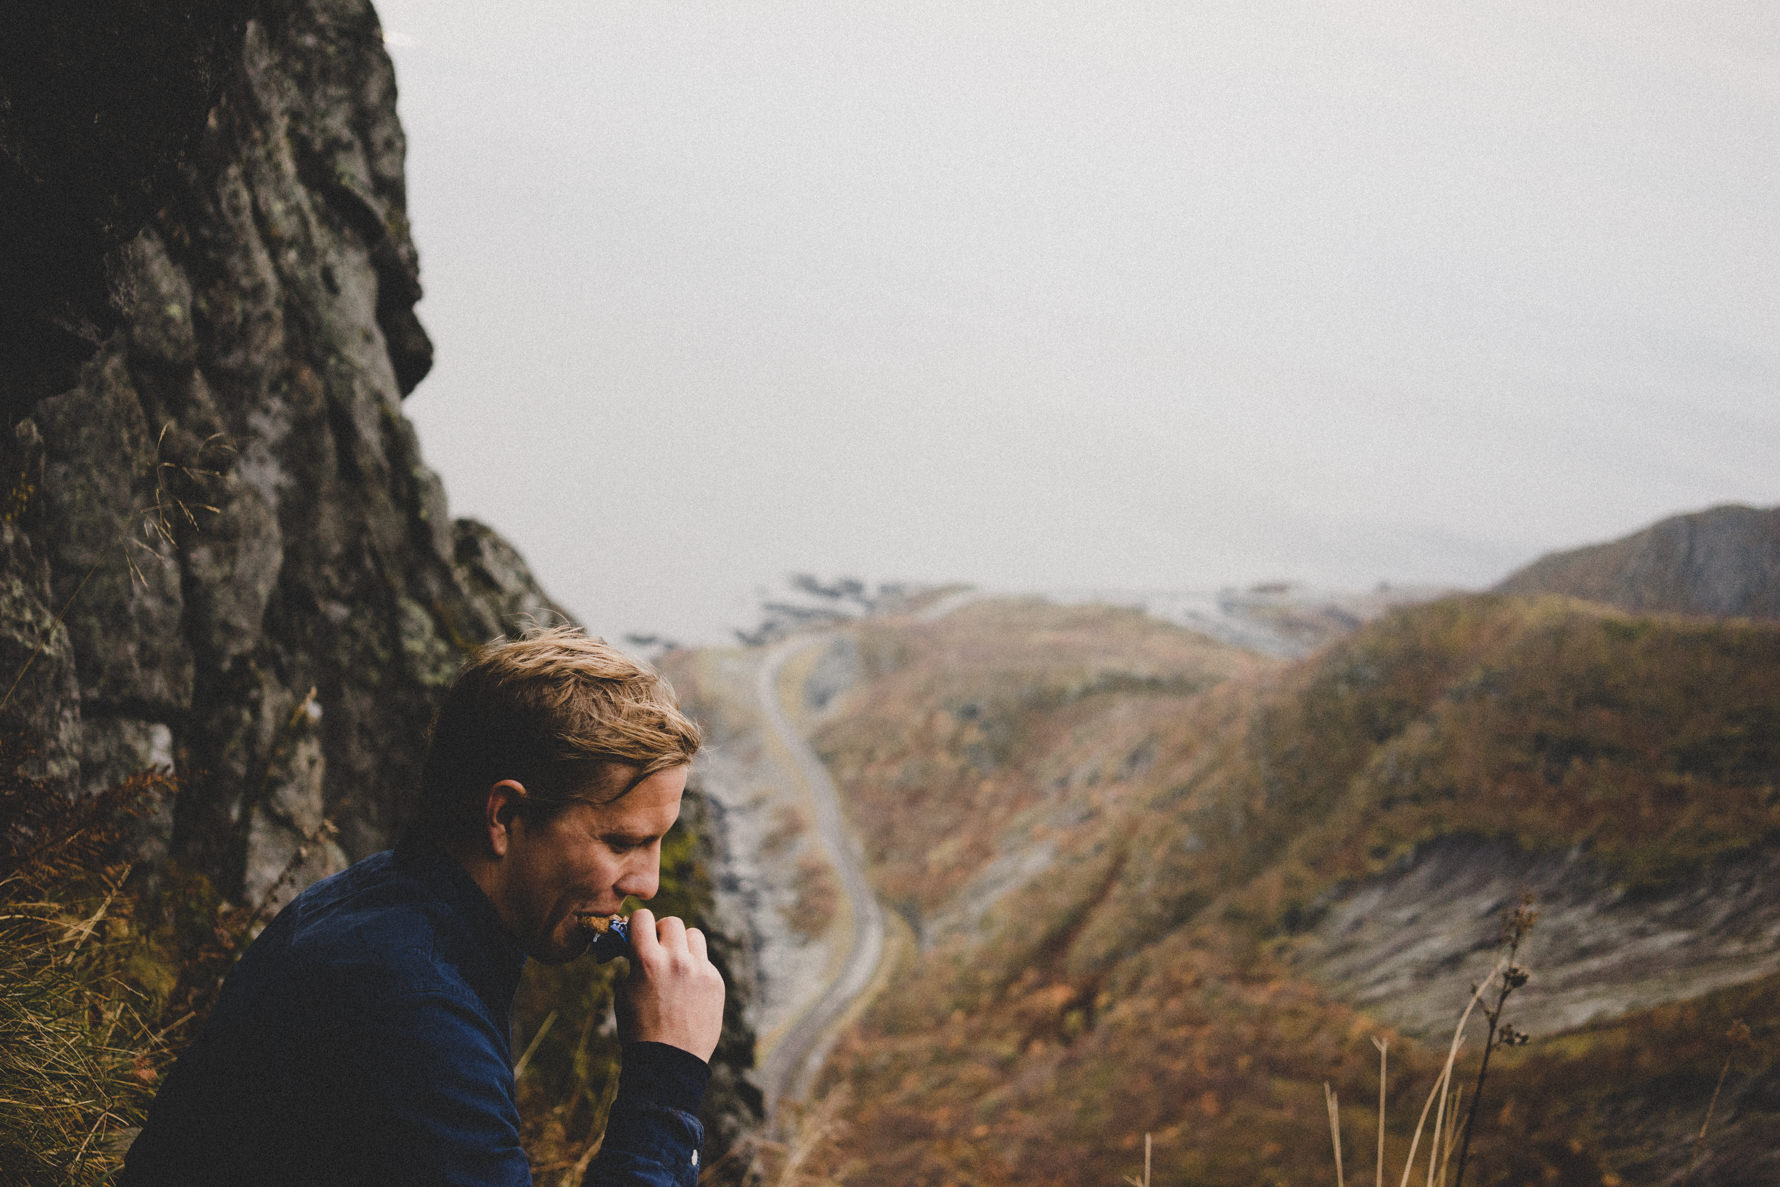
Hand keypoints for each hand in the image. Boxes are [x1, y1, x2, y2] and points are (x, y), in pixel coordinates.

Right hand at [614, 908, 725, 1062]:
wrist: (669, 1062)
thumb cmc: (639, 1030)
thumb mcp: (624, 994)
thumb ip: (632, 965)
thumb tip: (635, 946)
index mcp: (647, 961)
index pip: (643, 917)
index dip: (638, 924)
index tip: (637, 934)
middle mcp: (676, 960)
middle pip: (672, 922)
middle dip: (661, 933)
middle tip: (657, 950)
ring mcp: (699, 970)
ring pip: (694, 936)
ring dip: (683, 945)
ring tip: (675, 965)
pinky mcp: (715, 981)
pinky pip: (705, 961)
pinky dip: (695, 967)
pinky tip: (688, 988)